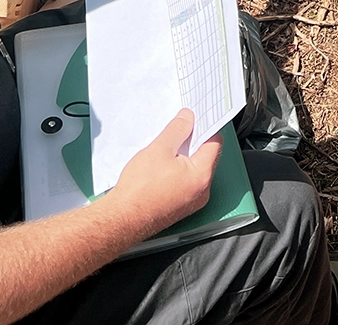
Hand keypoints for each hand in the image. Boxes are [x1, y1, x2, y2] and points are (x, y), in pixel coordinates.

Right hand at [109, 111, 221, 236]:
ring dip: (185, 156)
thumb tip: (188, 117)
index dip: (206, 126)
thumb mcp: (159, 149)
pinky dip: (179, 170)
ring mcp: (192, 202)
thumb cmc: (139, 188)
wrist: (122, 219)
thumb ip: (177, 129)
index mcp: (202, 176)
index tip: (196, 117)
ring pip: (195, 170)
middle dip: (194, 141)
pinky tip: (163, 165)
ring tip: (168, 147)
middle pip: (206, 156)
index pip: (214, 143)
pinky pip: (187, 182)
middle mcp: (202, 191)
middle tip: (180, 128)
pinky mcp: (180, 207)